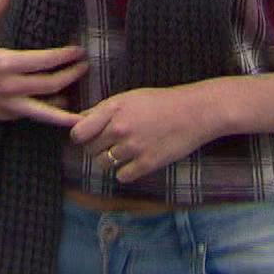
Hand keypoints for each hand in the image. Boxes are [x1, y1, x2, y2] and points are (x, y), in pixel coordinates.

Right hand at [0, 0, 86, 126]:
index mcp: (3, 63)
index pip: (44, 62)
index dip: (65, 57)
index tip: (79, 51)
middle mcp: (8, 87)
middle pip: (49, 85)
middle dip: (71, 76)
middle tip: (84, 67)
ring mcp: (5, 104)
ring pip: (42, 113)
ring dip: (65, 111)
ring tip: (84, 110)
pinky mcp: (1, 114)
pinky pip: (28, 115)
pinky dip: (45, 113)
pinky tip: (57, 108)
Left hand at [70, 84, 224, 184]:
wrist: (194, 113)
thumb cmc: (161, 102)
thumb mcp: (130, 97)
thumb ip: (104, 110)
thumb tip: (79, 120)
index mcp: (113, 109)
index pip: (79, 133)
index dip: (80, 137)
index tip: (87, 137)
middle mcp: (119, 129)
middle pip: (90, 150)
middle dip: (97, 148)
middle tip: (111, 143)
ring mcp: (132, 148)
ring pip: (103, 165)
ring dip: (110, 161)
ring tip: (124, 151)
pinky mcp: (146, 164)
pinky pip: (121, 176)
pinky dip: (125, 172)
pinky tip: (135, 162)